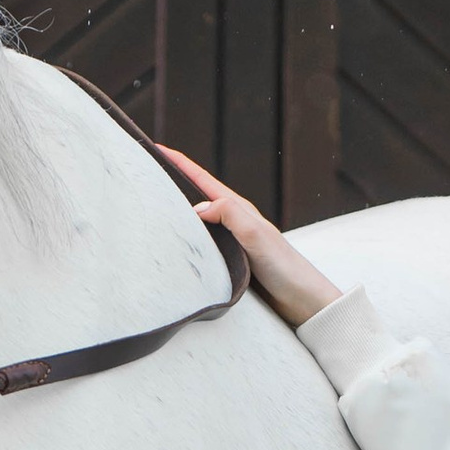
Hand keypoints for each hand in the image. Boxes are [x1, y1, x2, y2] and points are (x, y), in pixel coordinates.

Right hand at [159, 147, 340, 329]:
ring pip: (197, 222)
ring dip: (177, 213)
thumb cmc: (283, 267)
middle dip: (173, 183)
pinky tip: (177, 245)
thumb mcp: (255, 234)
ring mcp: (230, 242)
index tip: (158, 149)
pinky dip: (186, 239)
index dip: (180, 163)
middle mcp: (233, 222)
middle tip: (148, 174)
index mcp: (238, 209)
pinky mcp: (229, 262)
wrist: (301, 299)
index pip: (202, 180)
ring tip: (153, 206)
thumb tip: (197, 207)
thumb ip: (230, 214)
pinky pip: (201, 244)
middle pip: (197, 197)